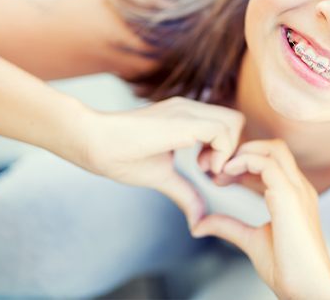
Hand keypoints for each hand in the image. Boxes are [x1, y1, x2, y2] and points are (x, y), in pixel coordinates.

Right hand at [80, 96, 245, 228]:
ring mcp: (188, 111)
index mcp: (187, 118)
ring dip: (229, 151)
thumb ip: (185, 193)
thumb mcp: (163, 177)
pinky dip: (222, 152)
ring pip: (234, 122)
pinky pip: (222, 130)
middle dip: (234, 150)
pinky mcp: (184, 120)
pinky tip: (202, 168)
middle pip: (236, 121)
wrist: (93, 142)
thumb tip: (198, 220)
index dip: (227, 151)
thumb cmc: (121, 156)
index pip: (227, 126)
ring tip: (206, 171)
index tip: (210, 174)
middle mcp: (191, 109)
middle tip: (213, 174)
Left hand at [191, 138, 329, 299]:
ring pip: (272, 149)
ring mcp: (297, 190)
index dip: (243, 162)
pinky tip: (227, 174)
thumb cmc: (290, 270)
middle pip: (274, 147)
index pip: (271, 162)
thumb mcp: (252, 241)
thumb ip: (229, 227)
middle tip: (215, 167)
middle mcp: (299, 187)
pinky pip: (267, 164)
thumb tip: (201, 223)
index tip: (219, 176)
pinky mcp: (290, 197)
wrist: (309, 290)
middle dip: (243, 149)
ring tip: (219, 169)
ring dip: (242, 153)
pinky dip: (244, 162)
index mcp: (294, 195)